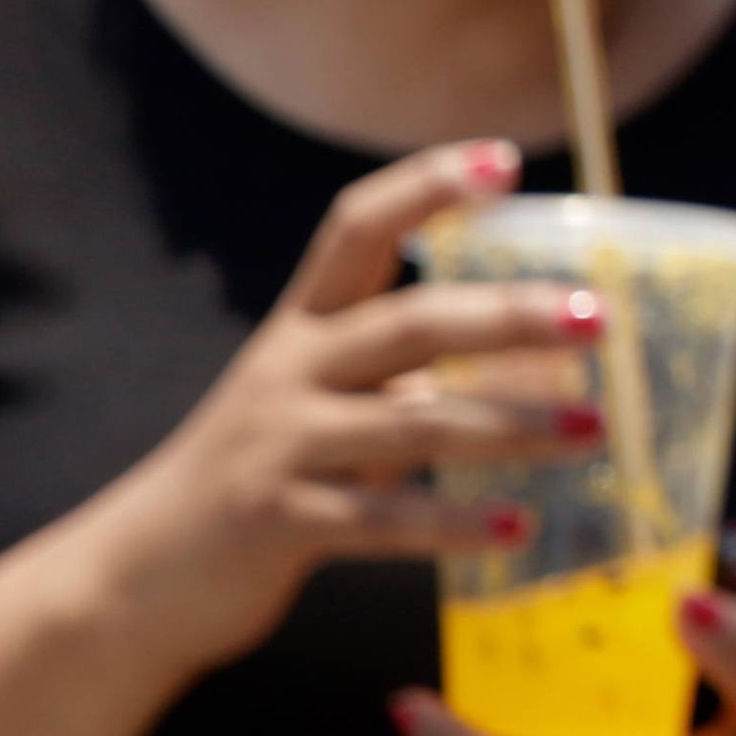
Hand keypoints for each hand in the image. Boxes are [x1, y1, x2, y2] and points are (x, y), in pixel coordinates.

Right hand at [57, 143, 603, 681]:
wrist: (137, 575)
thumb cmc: (256, 477)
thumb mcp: (322, 408)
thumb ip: (405, 381)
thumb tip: (530, 363)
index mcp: (302, 327)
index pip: (357, 228)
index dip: (426, 187)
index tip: (505, 160)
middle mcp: (289, 371)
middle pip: (411, 322)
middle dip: (510, 316)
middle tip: (598, 317)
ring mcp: (280, 445)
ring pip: (415, 422)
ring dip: (514, 427)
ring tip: (593, 429)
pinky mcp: (278, 520)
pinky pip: (385, 517)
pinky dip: (456, 526)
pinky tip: (518, 530)